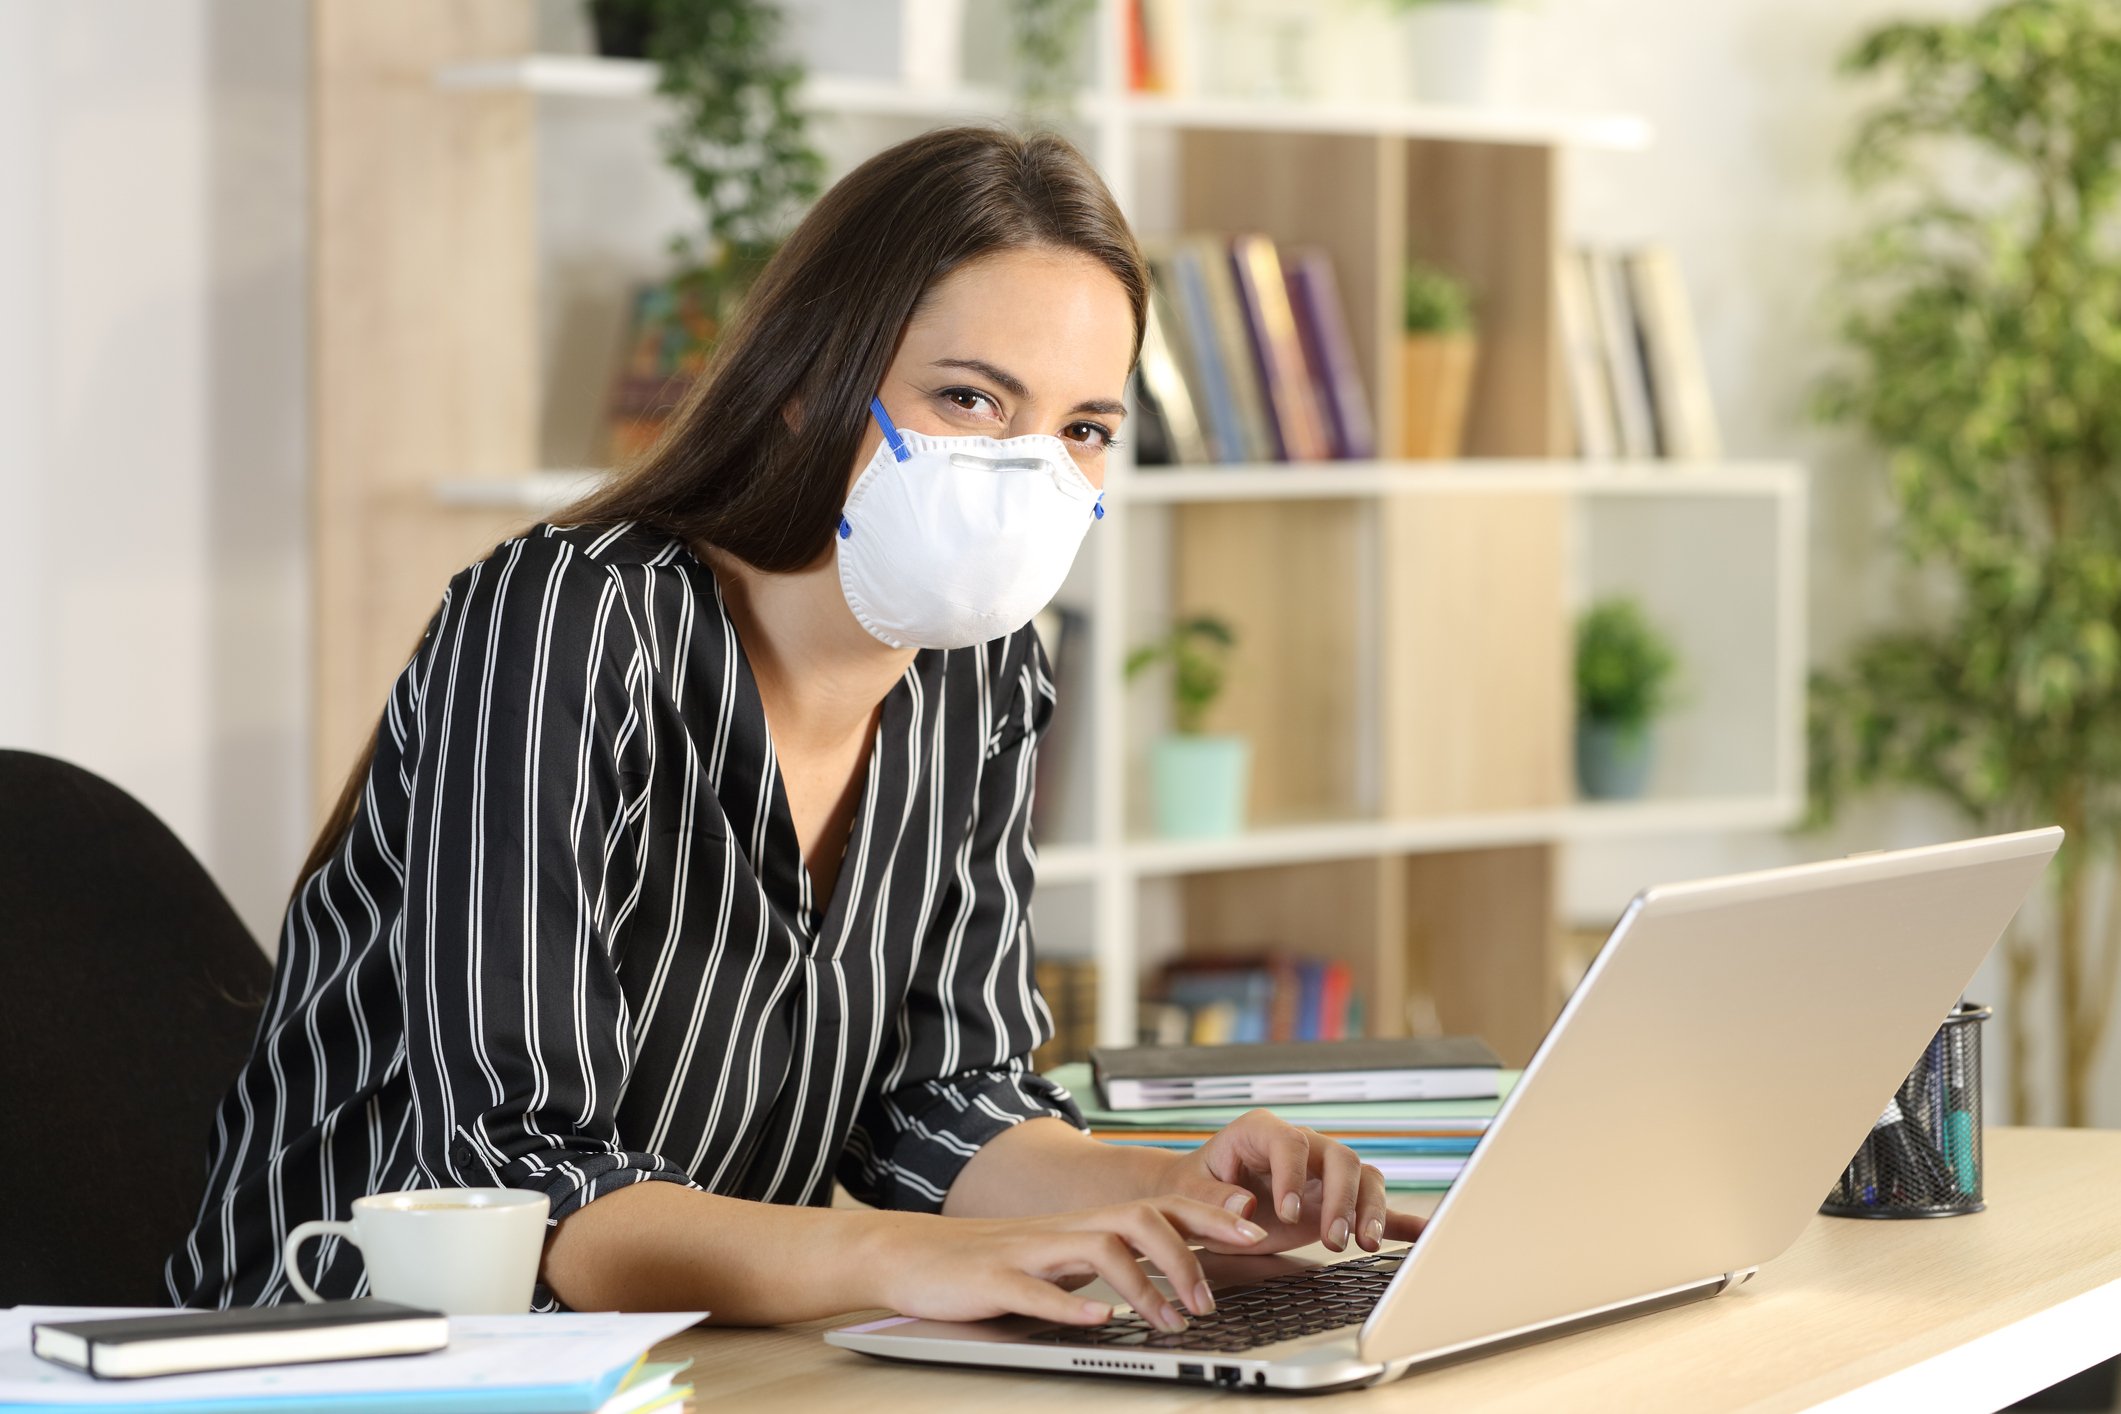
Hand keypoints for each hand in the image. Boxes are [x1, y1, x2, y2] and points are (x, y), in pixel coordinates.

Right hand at [860, 1197, 1270, 1328]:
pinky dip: (1071, 1303)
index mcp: (1081, 1225)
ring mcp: (1027, 1252)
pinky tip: (1099, 1319)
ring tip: (1172, 1320)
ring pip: (1099, 1247)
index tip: (1254, 1230)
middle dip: (1188, 1250)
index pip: (1157, 1206)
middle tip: (1215, 1297)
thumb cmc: (984, 1263)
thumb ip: (1103, 1262)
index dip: (1208, 1215)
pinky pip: (1035, 1289)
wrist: (905, 1254)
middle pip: (1139, 1217)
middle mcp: (1062, 1230)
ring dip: (1144, 1284)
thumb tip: (1166, 1278)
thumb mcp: (1054, 1259)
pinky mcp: (992, 1280)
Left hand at [1148, 1110, 1427, 1255]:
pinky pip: (1374, 1204)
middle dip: (1342, 1198)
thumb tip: (1247, 1202)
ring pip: (1364, 1178)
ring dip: (1369, 1210)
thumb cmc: (1195, 1188)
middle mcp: (1302, 1146)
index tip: (1287, 1213)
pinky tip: (1424, 1232)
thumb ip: (1215, 1197)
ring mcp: (1323, 1172)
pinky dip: (1400, 1219)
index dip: (1293, 1175)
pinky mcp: (1336, 1200)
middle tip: (1332, 1239)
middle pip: (1340, 1158)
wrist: (1202, 1199)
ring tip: (1362, 1245)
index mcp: (1262, 1132)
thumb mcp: (1191, 1191)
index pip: (1290, 1143)